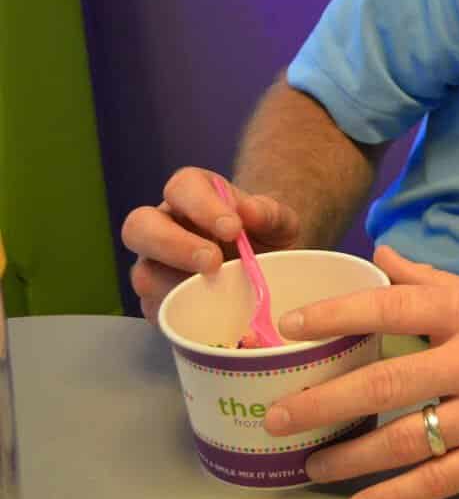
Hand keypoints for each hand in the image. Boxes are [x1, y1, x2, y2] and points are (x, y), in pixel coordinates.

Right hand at [123, 166, 300, 323]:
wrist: (268, 276)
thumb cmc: (266, 239)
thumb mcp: (280, 224)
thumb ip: (269, 214)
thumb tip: (249, 211)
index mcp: (193, 195)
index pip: (182, 186)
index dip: (201, 204)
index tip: (232, 229)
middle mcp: (164, 225)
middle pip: (139, 226)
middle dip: (173, 244)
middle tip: (212, 263)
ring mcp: (154, 266)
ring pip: (143, 273)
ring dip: (176, 285)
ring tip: (215, 293)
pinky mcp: (156, 302)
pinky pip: (155, 309)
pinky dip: (181, 312)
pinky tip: (209, 312)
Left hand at [262, 246, 458, 498]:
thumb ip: (430, 280)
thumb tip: (378, 257)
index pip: (394, 306)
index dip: (338, 316)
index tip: (291, 327)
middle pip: (388, 383)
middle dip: (325, 403)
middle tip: (279, 416)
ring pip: (408, 439)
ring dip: (351, 457)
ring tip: (310, 463)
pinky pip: (443, 480)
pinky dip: (396, 497)